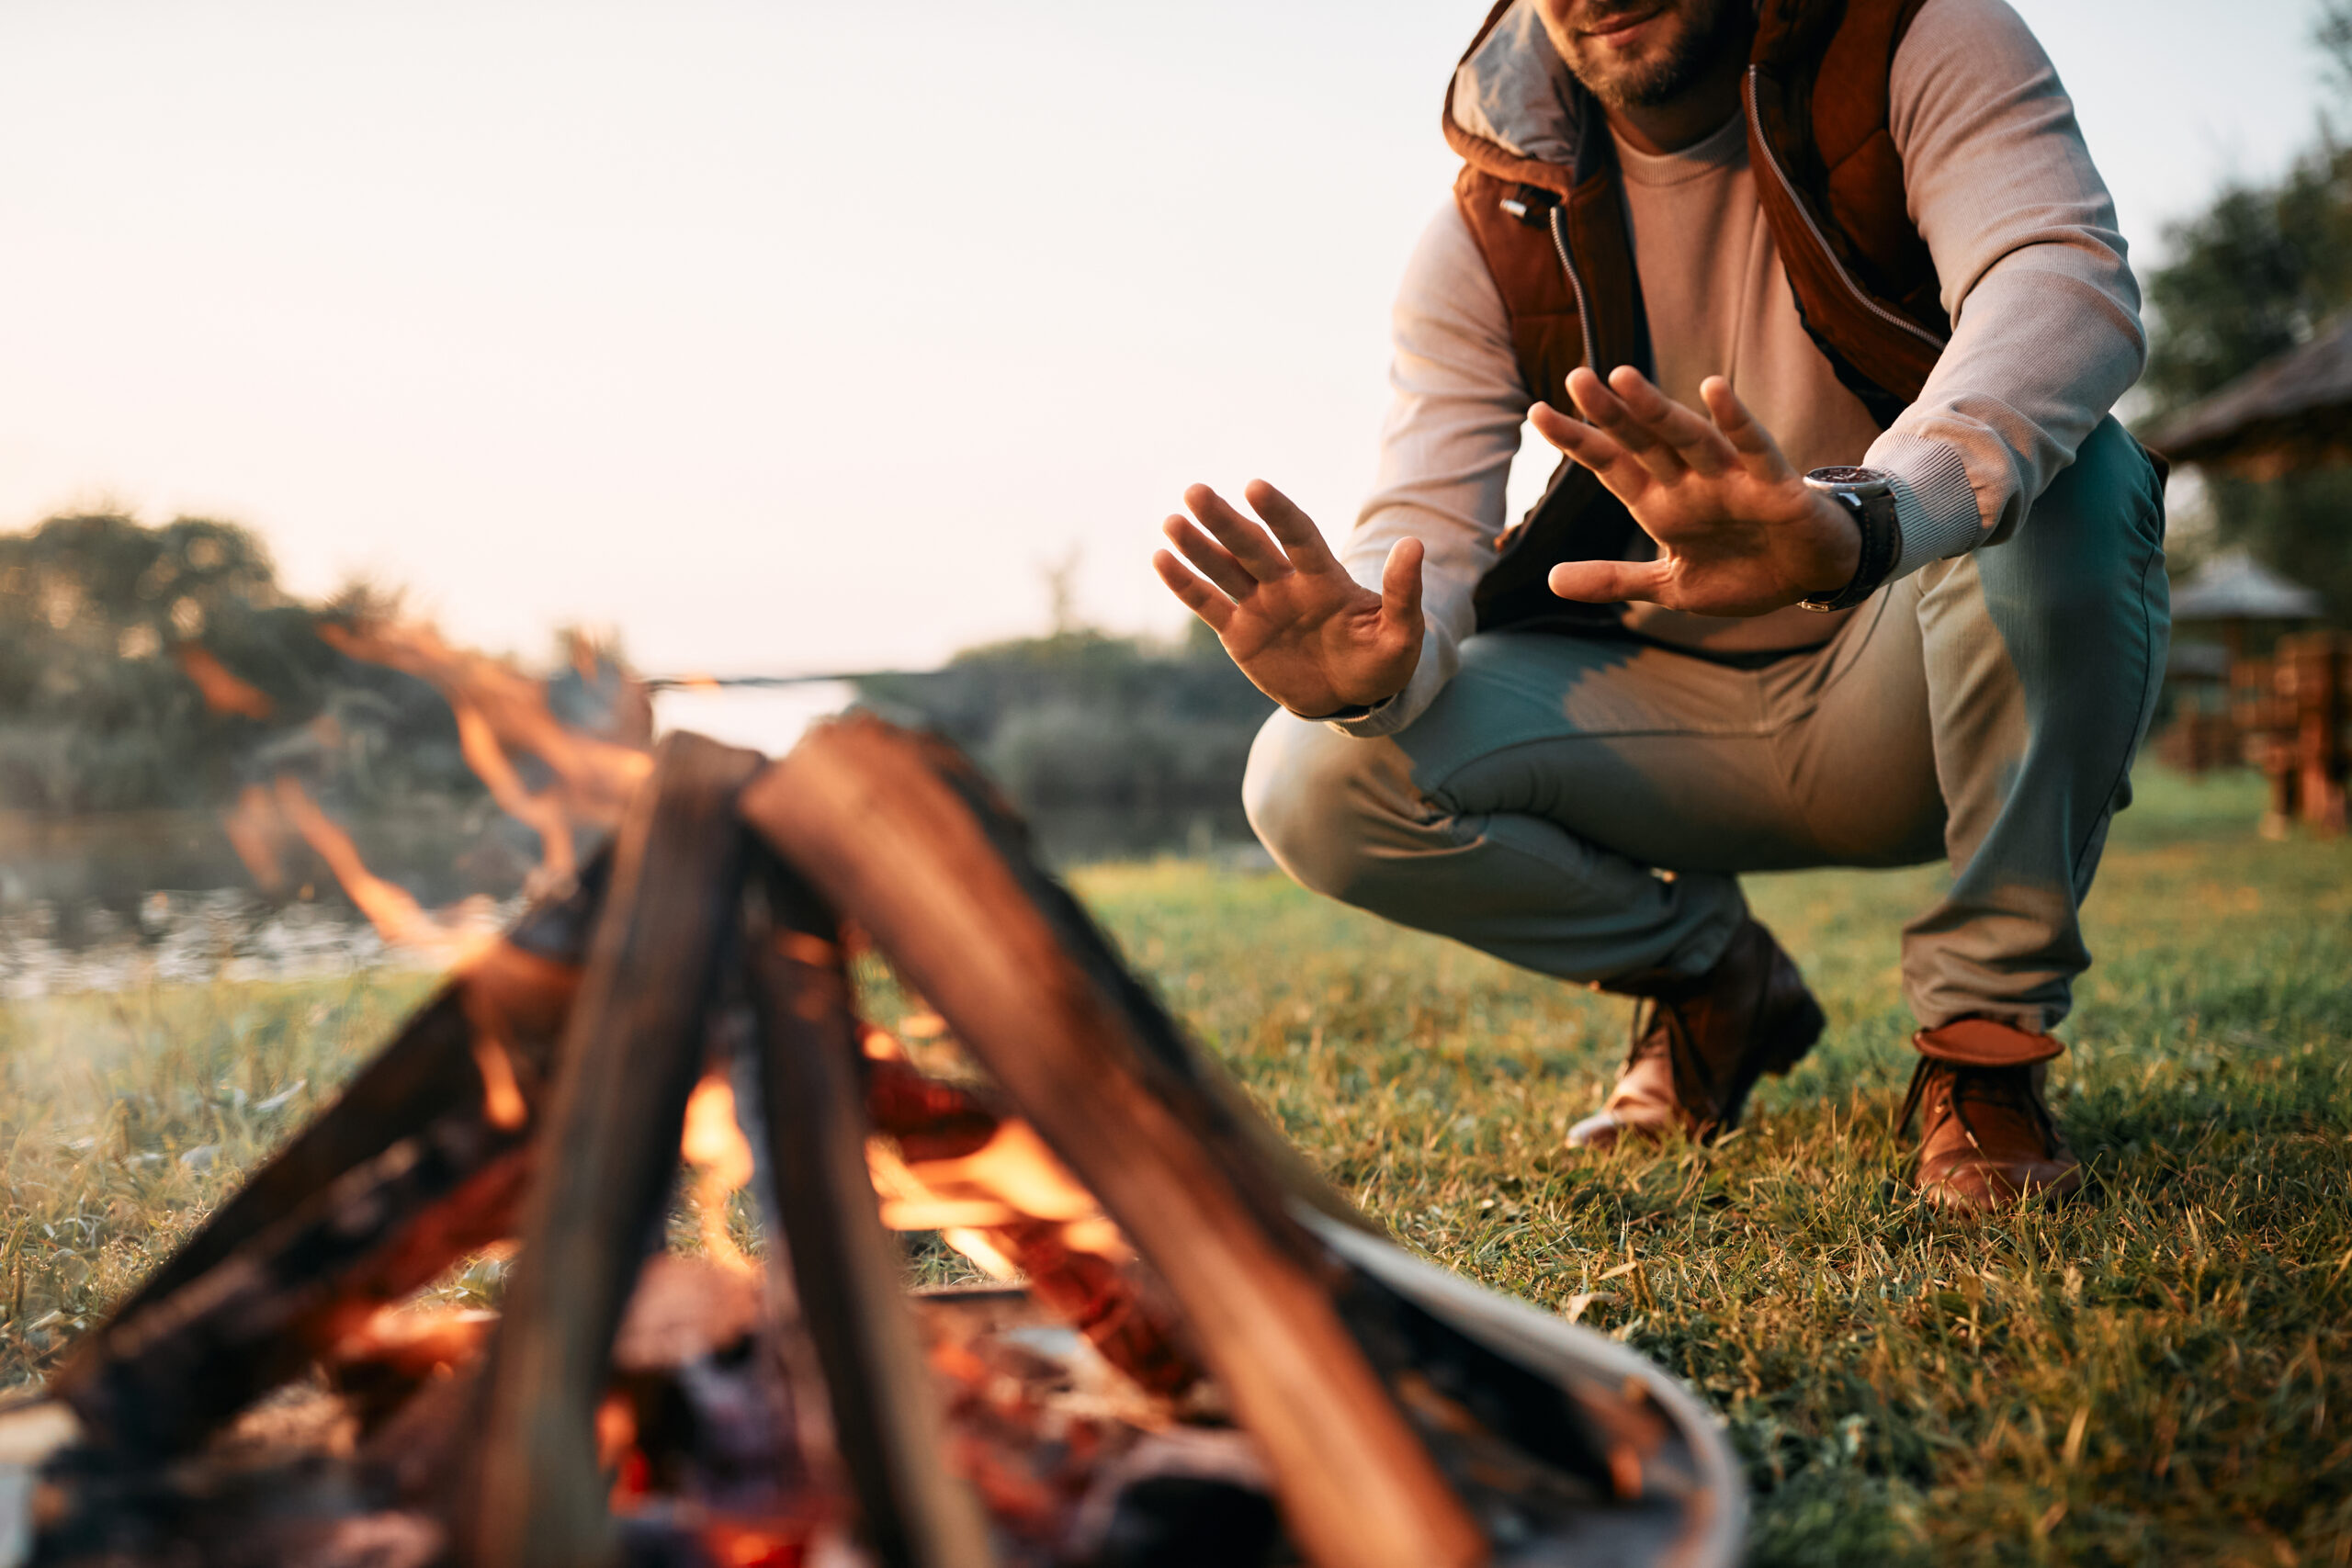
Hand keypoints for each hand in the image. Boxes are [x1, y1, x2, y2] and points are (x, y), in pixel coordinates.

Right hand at [1152, 480, 1423, 716]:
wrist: (1351, 696)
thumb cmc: (1381, 661)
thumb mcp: (1401, 633)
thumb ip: (1403, 593)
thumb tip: (1415, 545)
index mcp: (1324, 579)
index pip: (1299, 535)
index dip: (1278, 512)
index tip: (1255, 487)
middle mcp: (1286, 584)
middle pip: (1252, 546)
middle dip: (1225, 520)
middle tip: (1196, 491)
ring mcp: (1259, 606)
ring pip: (1224, 570)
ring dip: (1198, 546)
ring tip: (1171, 521)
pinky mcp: (1239, 633)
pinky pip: (1208, 605)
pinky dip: (1184, 584)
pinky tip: (1160, 558)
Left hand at [1532, 367, 1861, 615]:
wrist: (1811, 578)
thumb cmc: (1742, 573)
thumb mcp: (1670, 586)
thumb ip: (1614, 579)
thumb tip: (1551, 580)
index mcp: (1661, 503)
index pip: (1610, 464)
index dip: (1577, 440)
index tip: (1535, 412)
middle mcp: (1689, 482)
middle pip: (1642, 442)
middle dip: (1609, 413)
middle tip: (1575, 378)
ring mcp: (1730, 478)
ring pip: (1687, 438)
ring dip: (1657, 410)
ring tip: (1623, 377)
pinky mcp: (1773, 484)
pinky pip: (1752, 448)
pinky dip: (1734, 421)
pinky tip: (1713, 391)